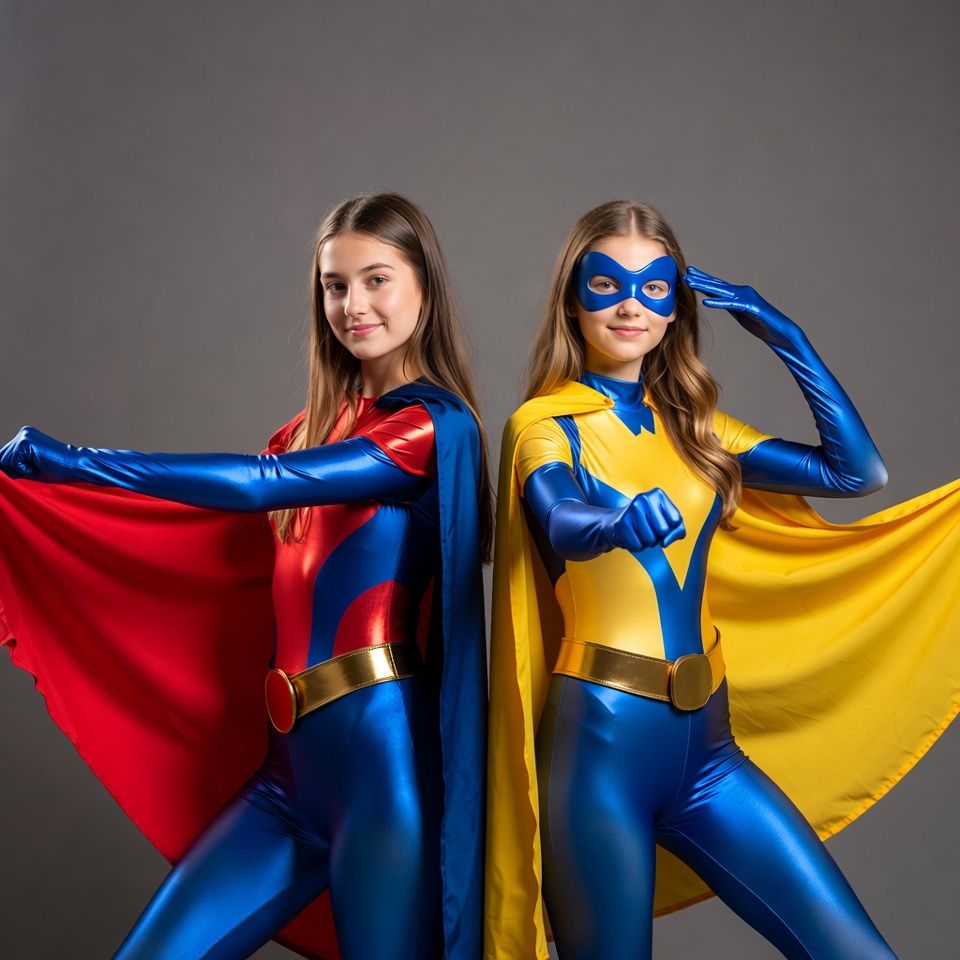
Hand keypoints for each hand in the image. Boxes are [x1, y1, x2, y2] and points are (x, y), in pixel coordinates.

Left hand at [0, 426, 62, 480]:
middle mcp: (23, 433)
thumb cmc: (58, 469)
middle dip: (15, 469)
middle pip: (1, 458)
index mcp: (25, 436)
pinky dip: (24, 469)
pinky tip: (39, 465)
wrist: (76, 465)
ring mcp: (24, 436)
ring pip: (5, 461)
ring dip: (20, 470)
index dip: (15, 469)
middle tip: (37, 468)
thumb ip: (13, 464)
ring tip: (39, 466)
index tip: (34, 468)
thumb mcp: (30, 466)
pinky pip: (13, 463)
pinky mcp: (25, 442)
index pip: (4, 456)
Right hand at [610, 487, 684, 550]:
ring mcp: (631, 510)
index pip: (676, 521)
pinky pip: (637, 546)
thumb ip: (677, 531)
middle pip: (663, 530)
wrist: (618, 521)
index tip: (660, 523)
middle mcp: (644, 498)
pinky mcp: (621, 523)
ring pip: (650, 540)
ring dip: (647, 542)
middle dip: (658, 536)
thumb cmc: (647, 522)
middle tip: (649, 529)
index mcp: (658, 495)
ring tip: (640, 532)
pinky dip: (636, 546)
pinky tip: (632, 536)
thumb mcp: (668, 522)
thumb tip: (665, 542)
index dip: (670, 528)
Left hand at [684, 265, 802, 347]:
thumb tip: (715, 301)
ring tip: (689, 282)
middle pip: (717, 285)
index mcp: (738, 294)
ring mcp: (747, 298)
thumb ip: (729, 305)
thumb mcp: (740, 313)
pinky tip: (706, 302)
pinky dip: (719, 303)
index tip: (689, 274)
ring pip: (722, 291)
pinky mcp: (751, 307)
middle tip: (685, 273)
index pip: (718, 285)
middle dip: (700, 278)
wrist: (782, 332)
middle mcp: (742, 292)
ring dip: (704, 286)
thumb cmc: (762, 324)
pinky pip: (732, 304)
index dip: (703, 279)